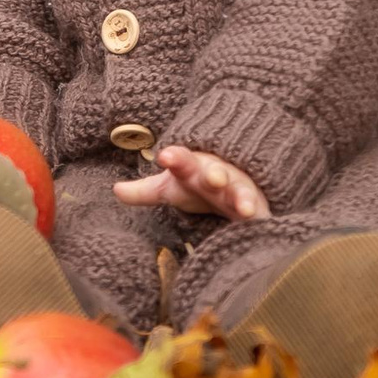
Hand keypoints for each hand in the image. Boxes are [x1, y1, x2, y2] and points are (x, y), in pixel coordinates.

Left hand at [113, 146, 270, 220]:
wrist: (239, 179)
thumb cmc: (197, 187)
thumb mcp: (171, 188)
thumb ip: (144, 191)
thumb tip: (115, 190)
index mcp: (193, 169)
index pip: (183, 161)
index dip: (176, 159)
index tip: (165, 156)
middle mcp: (218, 176)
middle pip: (215, 174)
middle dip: (215, 175)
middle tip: (212, 177)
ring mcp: (239, 190)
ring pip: (242, 191)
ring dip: (243, 198)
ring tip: (245, 207)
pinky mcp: (257, 207)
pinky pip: (261, 212)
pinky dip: (261, 216)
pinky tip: (262, 222)